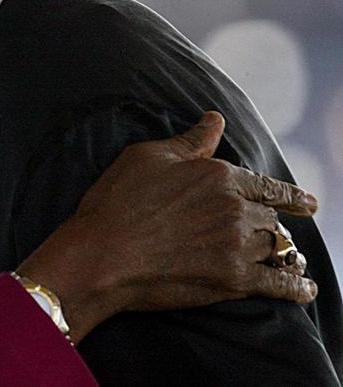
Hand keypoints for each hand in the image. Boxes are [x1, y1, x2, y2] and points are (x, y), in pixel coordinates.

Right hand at [16, 111, 317, 343]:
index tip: (308, 204)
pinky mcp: (233, 280)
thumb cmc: (116, 202)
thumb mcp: (147, 157)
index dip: (291, 196)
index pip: (267, 185)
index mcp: (218, 175)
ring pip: (277, 248)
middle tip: (273, 235)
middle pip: (270, 218)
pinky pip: (279, 284)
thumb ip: (190, 141)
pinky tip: (304, 289)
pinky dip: (296, 287)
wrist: (100, 255)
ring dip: (283, 253)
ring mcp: (237, 245)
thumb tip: (215, 119)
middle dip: (271, 226)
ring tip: (290, 260)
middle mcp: (235, 208)